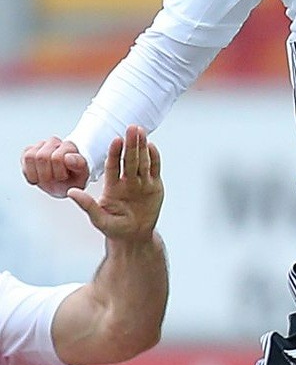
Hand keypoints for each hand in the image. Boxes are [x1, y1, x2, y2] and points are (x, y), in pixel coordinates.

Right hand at [21, 136, 89, 196]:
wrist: (65, 182)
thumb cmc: (74, 178)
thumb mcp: (83, 175)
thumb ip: (79, 165)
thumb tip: (67, 157)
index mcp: (69, 146)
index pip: (57, 158)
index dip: (59, 173)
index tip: (65, 177)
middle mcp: (54, 142)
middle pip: (41, 157)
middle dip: (48, 174)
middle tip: (55, 178)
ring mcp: (40, 146)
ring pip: (30, 156)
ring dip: (38, 173)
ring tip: (47, 178)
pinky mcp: (28, 151)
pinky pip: (23, 160)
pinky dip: (30, 174)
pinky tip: (39, 178)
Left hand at [67, 126, 162, 242]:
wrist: (134, 236)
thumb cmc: (115, 228)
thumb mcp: (99, 220)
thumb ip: (87, 206)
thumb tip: (70, 193)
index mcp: (112, 187)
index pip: (113, 166)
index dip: (114, 154)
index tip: (115, 140)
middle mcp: (127, 181)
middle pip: (129, 160)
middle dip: (130, 144)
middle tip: (131, 128)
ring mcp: (141, 183)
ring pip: (142, 161)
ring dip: (141, 146)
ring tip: (141, 131)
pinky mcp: (155, 186)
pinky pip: (154, 169)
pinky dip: (154, 158)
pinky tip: (152, 146)